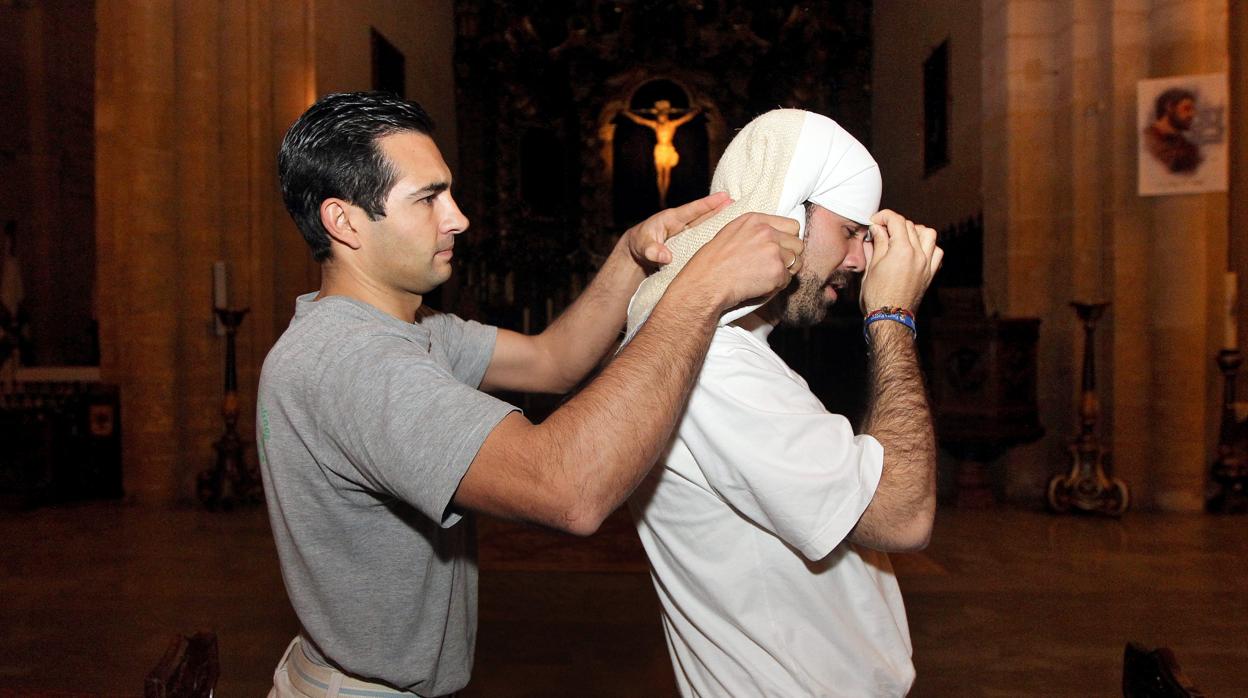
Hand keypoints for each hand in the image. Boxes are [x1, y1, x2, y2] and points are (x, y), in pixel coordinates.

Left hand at [625, 192, 731, 266]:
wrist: (637, 256)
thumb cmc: (639, 246)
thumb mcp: (642, 246)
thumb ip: (652, 250)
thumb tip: (666, 257)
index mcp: (672, 219)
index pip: (693, 210)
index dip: (709, 204)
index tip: (725, 196)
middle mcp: (682, 225)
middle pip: (704, 216)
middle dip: (720, 209)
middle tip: (739, 203)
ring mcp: (686, 235)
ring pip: (706, 227)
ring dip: (721, 223)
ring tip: (740, 219)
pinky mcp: (688, 246)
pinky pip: (704, 241)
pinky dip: (715, 239)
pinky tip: (728, 240)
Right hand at [675, 212, 803, 310]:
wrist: (706, 283)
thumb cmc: (712, 263)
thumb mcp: (730, 233)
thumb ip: (753, 231)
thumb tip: (774, 237)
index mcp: (755, 220)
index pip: (792, 226)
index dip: (787, 240)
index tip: (779, 250)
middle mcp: (767, 232)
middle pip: (798, 244)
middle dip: (790, 256)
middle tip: (773, 267)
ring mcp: (773, 251)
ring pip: (796, 262)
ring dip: (785, 272)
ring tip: (766, 277)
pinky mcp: (777, 270)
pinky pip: (788, 279)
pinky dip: (777, 286)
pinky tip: (760, 286)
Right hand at [859, 209, 942, 312]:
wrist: (890, 318)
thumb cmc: (876, 296)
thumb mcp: (871, 267)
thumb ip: (877, 245)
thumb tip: (877, 229)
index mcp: (901, 250)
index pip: (896, 220)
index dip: (883, 217)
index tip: (874, 222)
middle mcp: (918, 254)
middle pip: (910, 225)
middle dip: (895, 224)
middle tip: (882, 232)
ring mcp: (926, 263)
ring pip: (928, 234)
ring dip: (915, 231)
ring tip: (903, 238)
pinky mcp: (930, 273)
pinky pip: (937, 252)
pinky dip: (929, 246)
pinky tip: (917, 251)